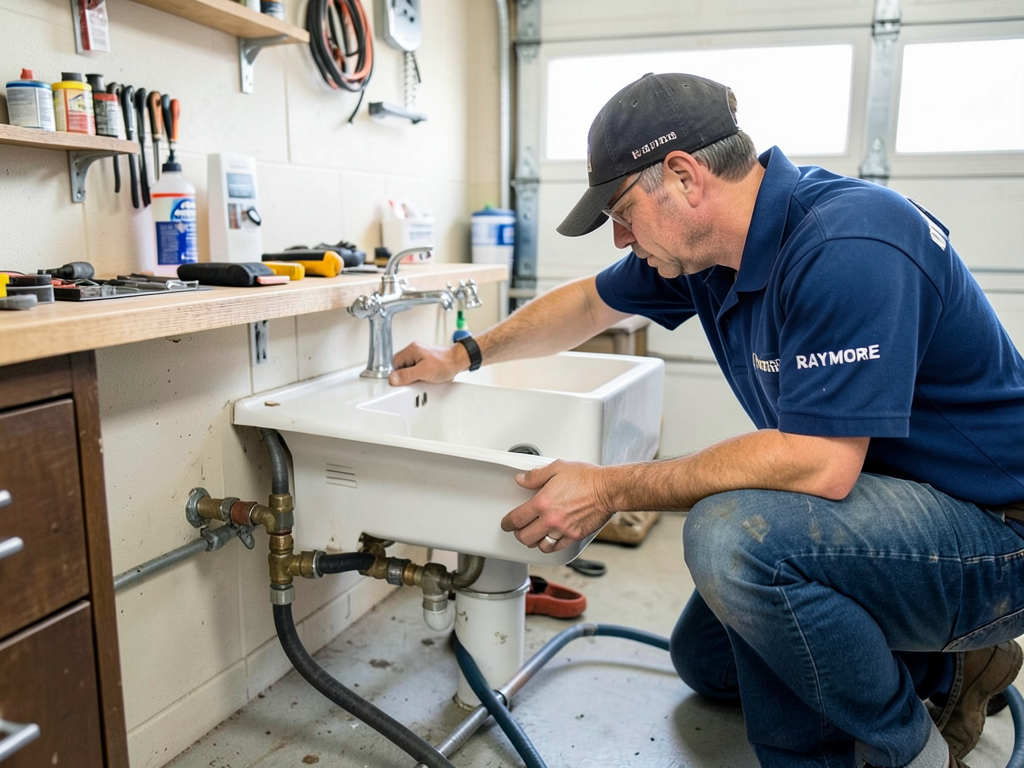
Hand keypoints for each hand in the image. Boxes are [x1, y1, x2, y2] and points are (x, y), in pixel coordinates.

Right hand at [389, 342, 467, 385]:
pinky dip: (419, 375)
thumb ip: (407, 375)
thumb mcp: (424, 372)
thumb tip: (393, 378)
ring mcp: (420, 355)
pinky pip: (416, 369)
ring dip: (413, 376)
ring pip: (409, 369)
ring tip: (423, 378)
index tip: (403, 381)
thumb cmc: (445, 364)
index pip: (394, 363)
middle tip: (415, 380)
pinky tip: (426, 378)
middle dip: (406, 376)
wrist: (458, 362)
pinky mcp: (425, 360)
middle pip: (401, 366)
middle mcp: (414, 350)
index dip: (398, 374)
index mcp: (411, 350)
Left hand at [500, 460, 615, 552]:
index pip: (516, 519)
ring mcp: (563, 530)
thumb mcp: (557, 468)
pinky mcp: (574, 536)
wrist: (608, 489)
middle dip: (518, 533)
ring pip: (540, 545)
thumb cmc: (587, 478)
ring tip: (533, 535)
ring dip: (533, 541)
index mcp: (542, 502)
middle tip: (518, 529)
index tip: (506, 523)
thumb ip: (535, 476)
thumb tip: (521, 480)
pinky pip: (556, 548)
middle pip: (525, 536)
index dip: (507, 523)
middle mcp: (550, 519)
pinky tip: (549, 540)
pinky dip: (549, 546)